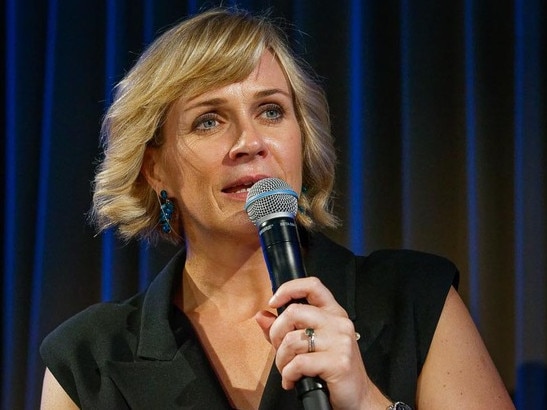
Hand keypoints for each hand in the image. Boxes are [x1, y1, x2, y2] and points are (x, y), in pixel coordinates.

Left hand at [255, 277, 390, 409]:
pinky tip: (292, 381)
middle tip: (279, 350)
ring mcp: (340, 341)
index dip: (289, 289)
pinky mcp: (338, 362)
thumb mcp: (308, 345)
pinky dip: (288, 374)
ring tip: (287, 370)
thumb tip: (261, 316)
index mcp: (333, 313)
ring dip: (281, 359)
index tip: (274, 303)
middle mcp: (338, 322)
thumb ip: (284, 329)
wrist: (357, 396)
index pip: (312, 286)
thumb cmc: (331, 369)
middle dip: (276, 333)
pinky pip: (299, 363)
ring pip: (293, 340)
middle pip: (294, 312)